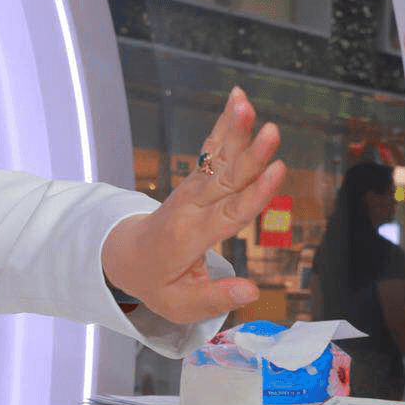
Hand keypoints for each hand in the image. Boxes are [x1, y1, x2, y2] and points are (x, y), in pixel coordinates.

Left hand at [101, 87, 285, 323]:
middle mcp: (191, 207)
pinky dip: (225, 125)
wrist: (125, 255)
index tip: (278, 171)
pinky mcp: (195, 179)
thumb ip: (214, 299)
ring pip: (218, 158)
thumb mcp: (178, 305)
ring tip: (245, 102)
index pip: (228, 214)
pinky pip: (211, 150)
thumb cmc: (156, 282)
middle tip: (272, 131)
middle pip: (226, 179)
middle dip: (250, 155)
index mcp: (189, 237)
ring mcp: (192, 189)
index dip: (255, 194)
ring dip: (233, 129)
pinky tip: (238, 99)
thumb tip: (252, 292)